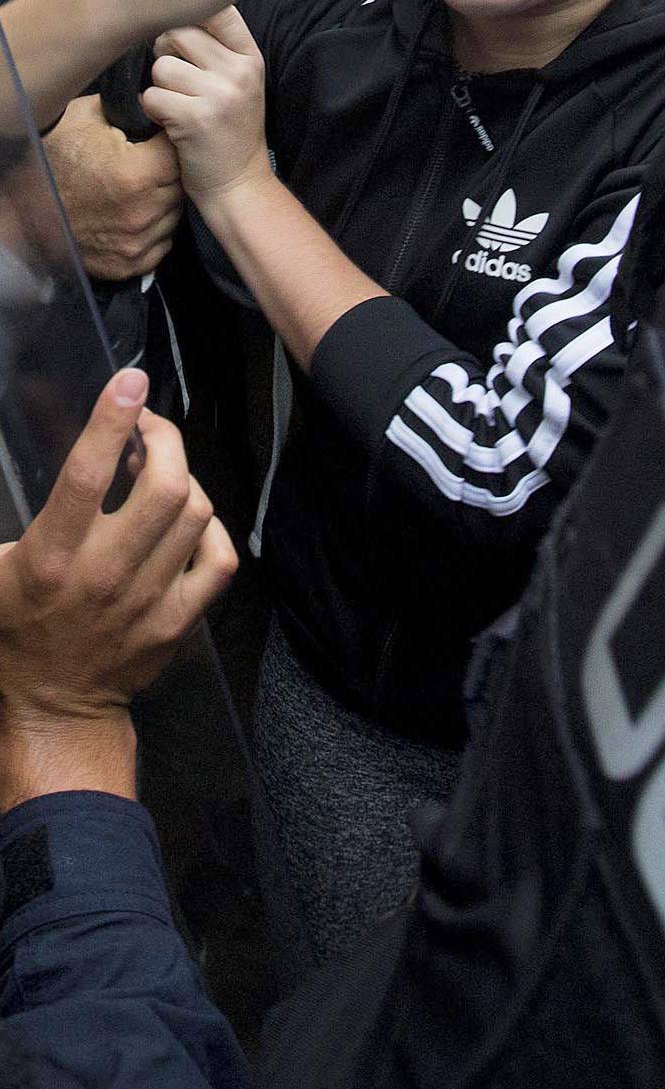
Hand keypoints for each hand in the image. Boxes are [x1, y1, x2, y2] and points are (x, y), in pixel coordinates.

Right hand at [0, 369, 235, 809]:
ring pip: (195, 513)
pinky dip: (210, 529)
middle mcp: (105, 574)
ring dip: (184, 478)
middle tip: (149, 427)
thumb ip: (10, 524)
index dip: (112, 421)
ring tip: (163, 470)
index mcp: (50, 560)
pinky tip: (189, 520)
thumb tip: (28, 439)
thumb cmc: (15, 631)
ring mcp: (149, 598)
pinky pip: (218, 558)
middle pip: (164, 485)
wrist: (53, 707)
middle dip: (164, 439)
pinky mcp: (179, 619)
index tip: (129, 381)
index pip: (88, 475)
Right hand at [43, 96, 181, 281]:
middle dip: (167, 174)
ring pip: (174, 215)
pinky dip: (153, 231)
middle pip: (180, 186)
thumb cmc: (50, 162)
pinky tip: (133, 215)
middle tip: (146, 168)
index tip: (158, 143)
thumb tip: (153, 97)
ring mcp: (137, 241)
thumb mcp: (82, 119)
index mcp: (137, 174)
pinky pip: (161, 244)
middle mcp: (142, 212)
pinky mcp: (129, 264)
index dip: (169, 146)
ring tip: (136, 192)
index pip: (179, 154)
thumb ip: (125, 106)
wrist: (21, 211)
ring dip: (162, 203)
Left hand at [143, 10, 269, 205]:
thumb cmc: (228, 127)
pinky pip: (152, 97)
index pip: (217, 10)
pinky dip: (154, 112)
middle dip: (165, 55)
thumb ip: (216, 46)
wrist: (238, 182)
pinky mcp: (195, 118)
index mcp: (250, 56)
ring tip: (179, 105)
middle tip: (178, 81)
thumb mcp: (238, 81)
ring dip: (159, 88)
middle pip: (178, 33)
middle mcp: (240, 71)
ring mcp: (220, 94)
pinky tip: (173, 123)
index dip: (190, 18)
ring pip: (160, 67)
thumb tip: (170, 11)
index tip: (186, 43)